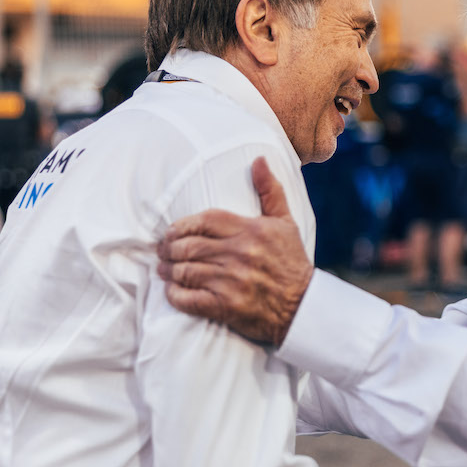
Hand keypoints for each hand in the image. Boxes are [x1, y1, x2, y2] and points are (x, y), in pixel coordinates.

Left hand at [157, 156, 313, 344]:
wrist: (303, 306)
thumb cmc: (292, 262)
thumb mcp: (286, 222)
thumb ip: (270, 190)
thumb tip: (259, 160)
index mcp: (252, 231)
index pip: (205, 220)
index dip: (182, 225)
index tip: (174, 231)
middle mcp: (241, 254)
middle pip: (189, 245)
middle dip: (169, 248)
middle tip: (163, 251)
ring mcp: (232, 282)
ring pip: (185, 271)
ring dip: (168, 271)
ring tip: (164, 269)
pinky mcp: (226, 307)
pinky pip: (188, 299)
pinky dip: (175, 295)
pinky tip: (173, 291)